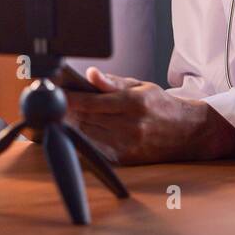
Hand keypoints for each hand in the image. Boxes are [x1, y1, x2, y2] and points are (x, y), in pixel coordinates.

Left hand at [67, 68, 234, 164]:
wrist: (187, 132)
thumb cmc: (161, 105)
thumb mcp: (140, 86)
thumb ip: (113, 82)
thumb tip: (91, 74)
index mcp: (133, 103)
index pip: (92, 102)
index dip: (69, 99)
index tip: (53, 94)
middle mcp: (130, 126)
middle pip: (86, 120)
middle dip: (65, 114)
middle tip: (46, 107)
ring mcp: (128, 145)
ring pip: (88, 137)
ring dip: (69, 129)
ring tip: (53, 120)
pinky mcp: (126, 159)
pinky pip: (97, 151)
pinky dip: (82, 143)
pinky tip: (70, 136)